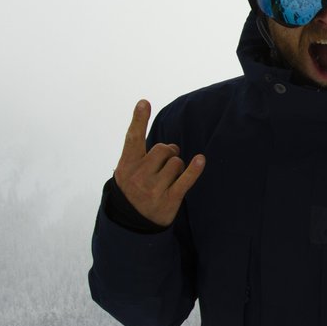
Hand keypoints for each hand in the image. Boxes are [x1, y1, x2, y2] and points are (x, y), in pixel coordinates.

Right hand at [113, 99, 204, 226]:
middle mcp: (138, 176)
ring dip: (178, 167)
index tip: (144, 102)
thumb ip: (140, 155)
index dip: (139, 119)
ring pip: (176, 163)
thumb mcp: (128, 171)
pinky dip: (194, 169)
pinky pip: (185, 180)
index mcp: (126, 166)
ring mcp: (153, 189)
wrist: (134, 223)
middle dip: (169, 153)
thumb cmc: (134, 189)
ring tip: (169, 178)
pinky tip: (200, 160)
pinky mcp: (169, 200)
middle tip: (166, 163)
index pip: (133, 138)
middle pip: (163, 149)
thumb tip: (170, 145)